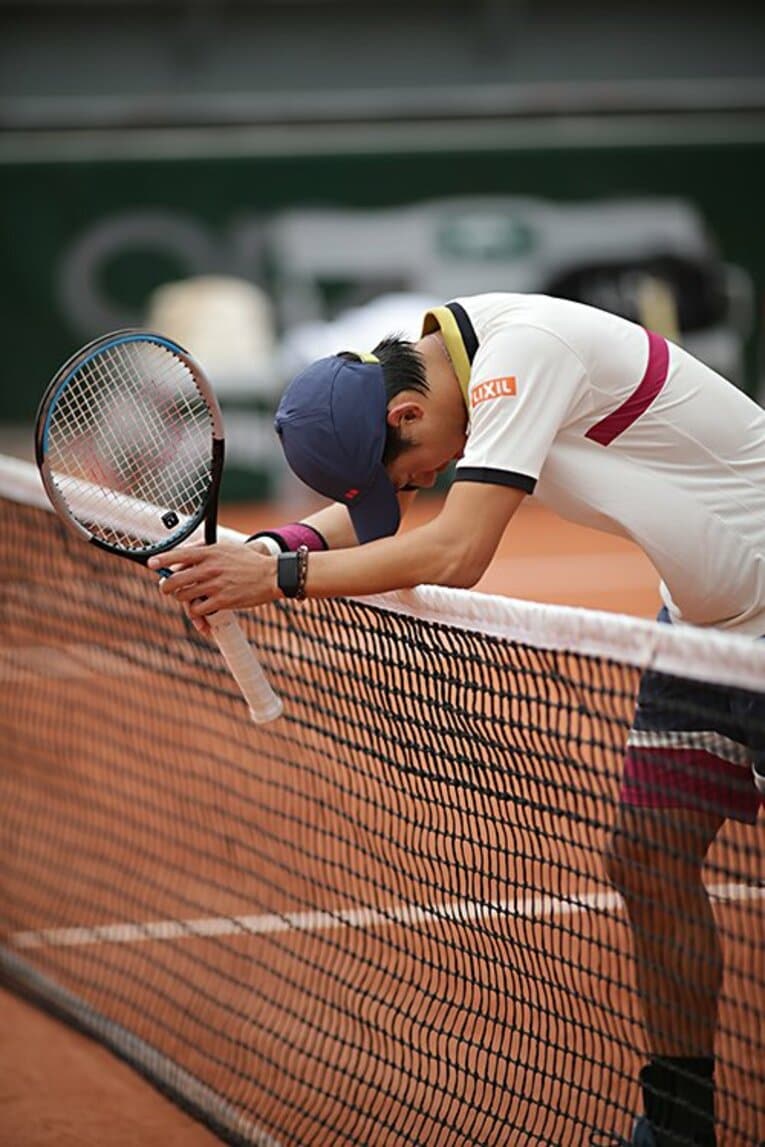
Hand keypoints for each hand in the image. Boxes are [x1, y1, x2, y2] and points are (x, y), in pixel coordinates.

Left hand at [149, 541, 277, 632]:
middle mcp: (210, 568)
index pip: (179, 554)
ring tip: (189, 598)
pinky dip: (197, 611)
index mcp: (210, 553)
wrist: (271, 575)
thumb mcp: (226, 548)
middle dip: (167, 587)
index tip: (151, 564)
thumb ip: (205, 550)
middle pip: (175, 580)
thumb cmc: (248, 562)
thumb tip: (183, 553)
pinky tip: (201, 610)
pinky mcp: (222, 601)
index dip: (161, 560)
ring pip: (184, 596)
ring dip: (183, 599)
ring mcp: (215, 585)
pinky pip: (198, 609)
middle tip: (167, 589)